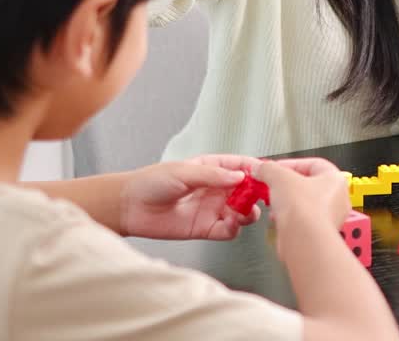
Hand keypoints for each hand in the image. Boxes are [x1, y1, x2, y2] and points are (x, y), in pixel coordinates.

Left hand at [120, 155, 261, 240]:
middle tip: (259, 198)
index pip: (241, 166)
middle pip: (247, 191)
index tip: (268, 174)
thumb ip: (213, 175)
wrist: (130, 207)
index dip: (256, 169)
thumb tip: (240, 177)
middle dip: (256, 194)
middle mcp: (215, 189)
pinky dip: (234, 229)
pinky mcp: (206, 229)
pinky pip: (228, 230)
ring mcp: (212, 209)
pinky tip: (229, 225)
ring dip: (247, 213)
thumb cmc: (152, 182)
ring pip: (242, 212)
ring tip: (243, 213)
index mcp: (212, 168)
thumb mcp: (184, 172)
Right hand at [253, 158, 349, 242]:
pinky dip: (288, 218)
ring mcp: (328, 218)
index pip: (314, 164)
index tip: (276, 168)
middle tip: (273, 183)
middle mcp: (337, 199)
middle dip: (287, 185)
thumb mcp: (279, 177)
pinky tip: (278, 218)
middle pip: (307, 185)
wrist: (303, 241)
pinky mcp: (317, 234)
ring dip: (286, 202)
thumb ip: (268, 169)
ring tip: (274, 201)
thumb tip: (261, 167)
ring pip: (304, 204)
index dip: (292, 164)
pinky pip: (301, 221)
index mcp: (336, 180)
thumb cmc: (304, 210)